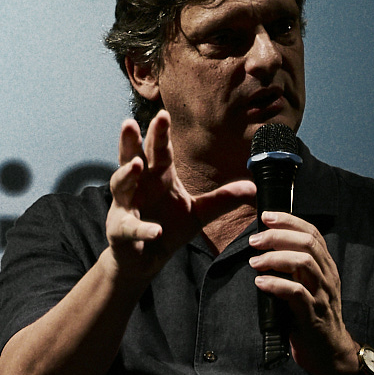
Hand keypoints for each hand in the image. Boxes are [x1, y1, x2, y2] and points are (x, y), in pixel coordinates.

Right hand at [105, 111, 255, 281]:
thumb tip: (253, 187)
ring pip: (119, 186)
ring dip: (126, 175)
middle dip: (130, 142)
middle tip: (130, 123)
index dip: (159, 134)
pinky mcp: (120, 230)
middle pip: (130, 158)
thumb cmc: (166, 228)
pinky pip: (130, 227)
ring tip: (136, 165)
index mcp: (157, 178)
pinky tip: (155, 230)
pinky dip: (142, 228)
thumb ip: (222, 199)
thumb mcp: (198, 213)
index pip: (158, 152)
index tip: (163, 114)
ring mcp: (126, 207)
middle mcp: (138, 187)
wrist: (146, 260)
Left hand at [247, 211, 356, 374]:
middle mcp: (327, 277)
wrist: (329, 352)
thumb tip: (264, 245)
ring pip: (303, 263)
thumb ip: (293, 266)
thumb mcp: (307, 285)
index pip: (312, 233)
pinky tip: (260, 283)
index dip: (289, 221)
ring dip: (274, 258)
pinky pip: (296, 293)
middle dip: (277, 236)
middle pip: (307, 243)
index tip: (266, 216)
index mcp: (325, 267)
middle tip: (254, 241)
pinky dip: (275, 284)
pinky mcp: (312, 315)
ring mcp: (322, 295)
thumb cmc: (311, 316)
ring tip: (254, 262)